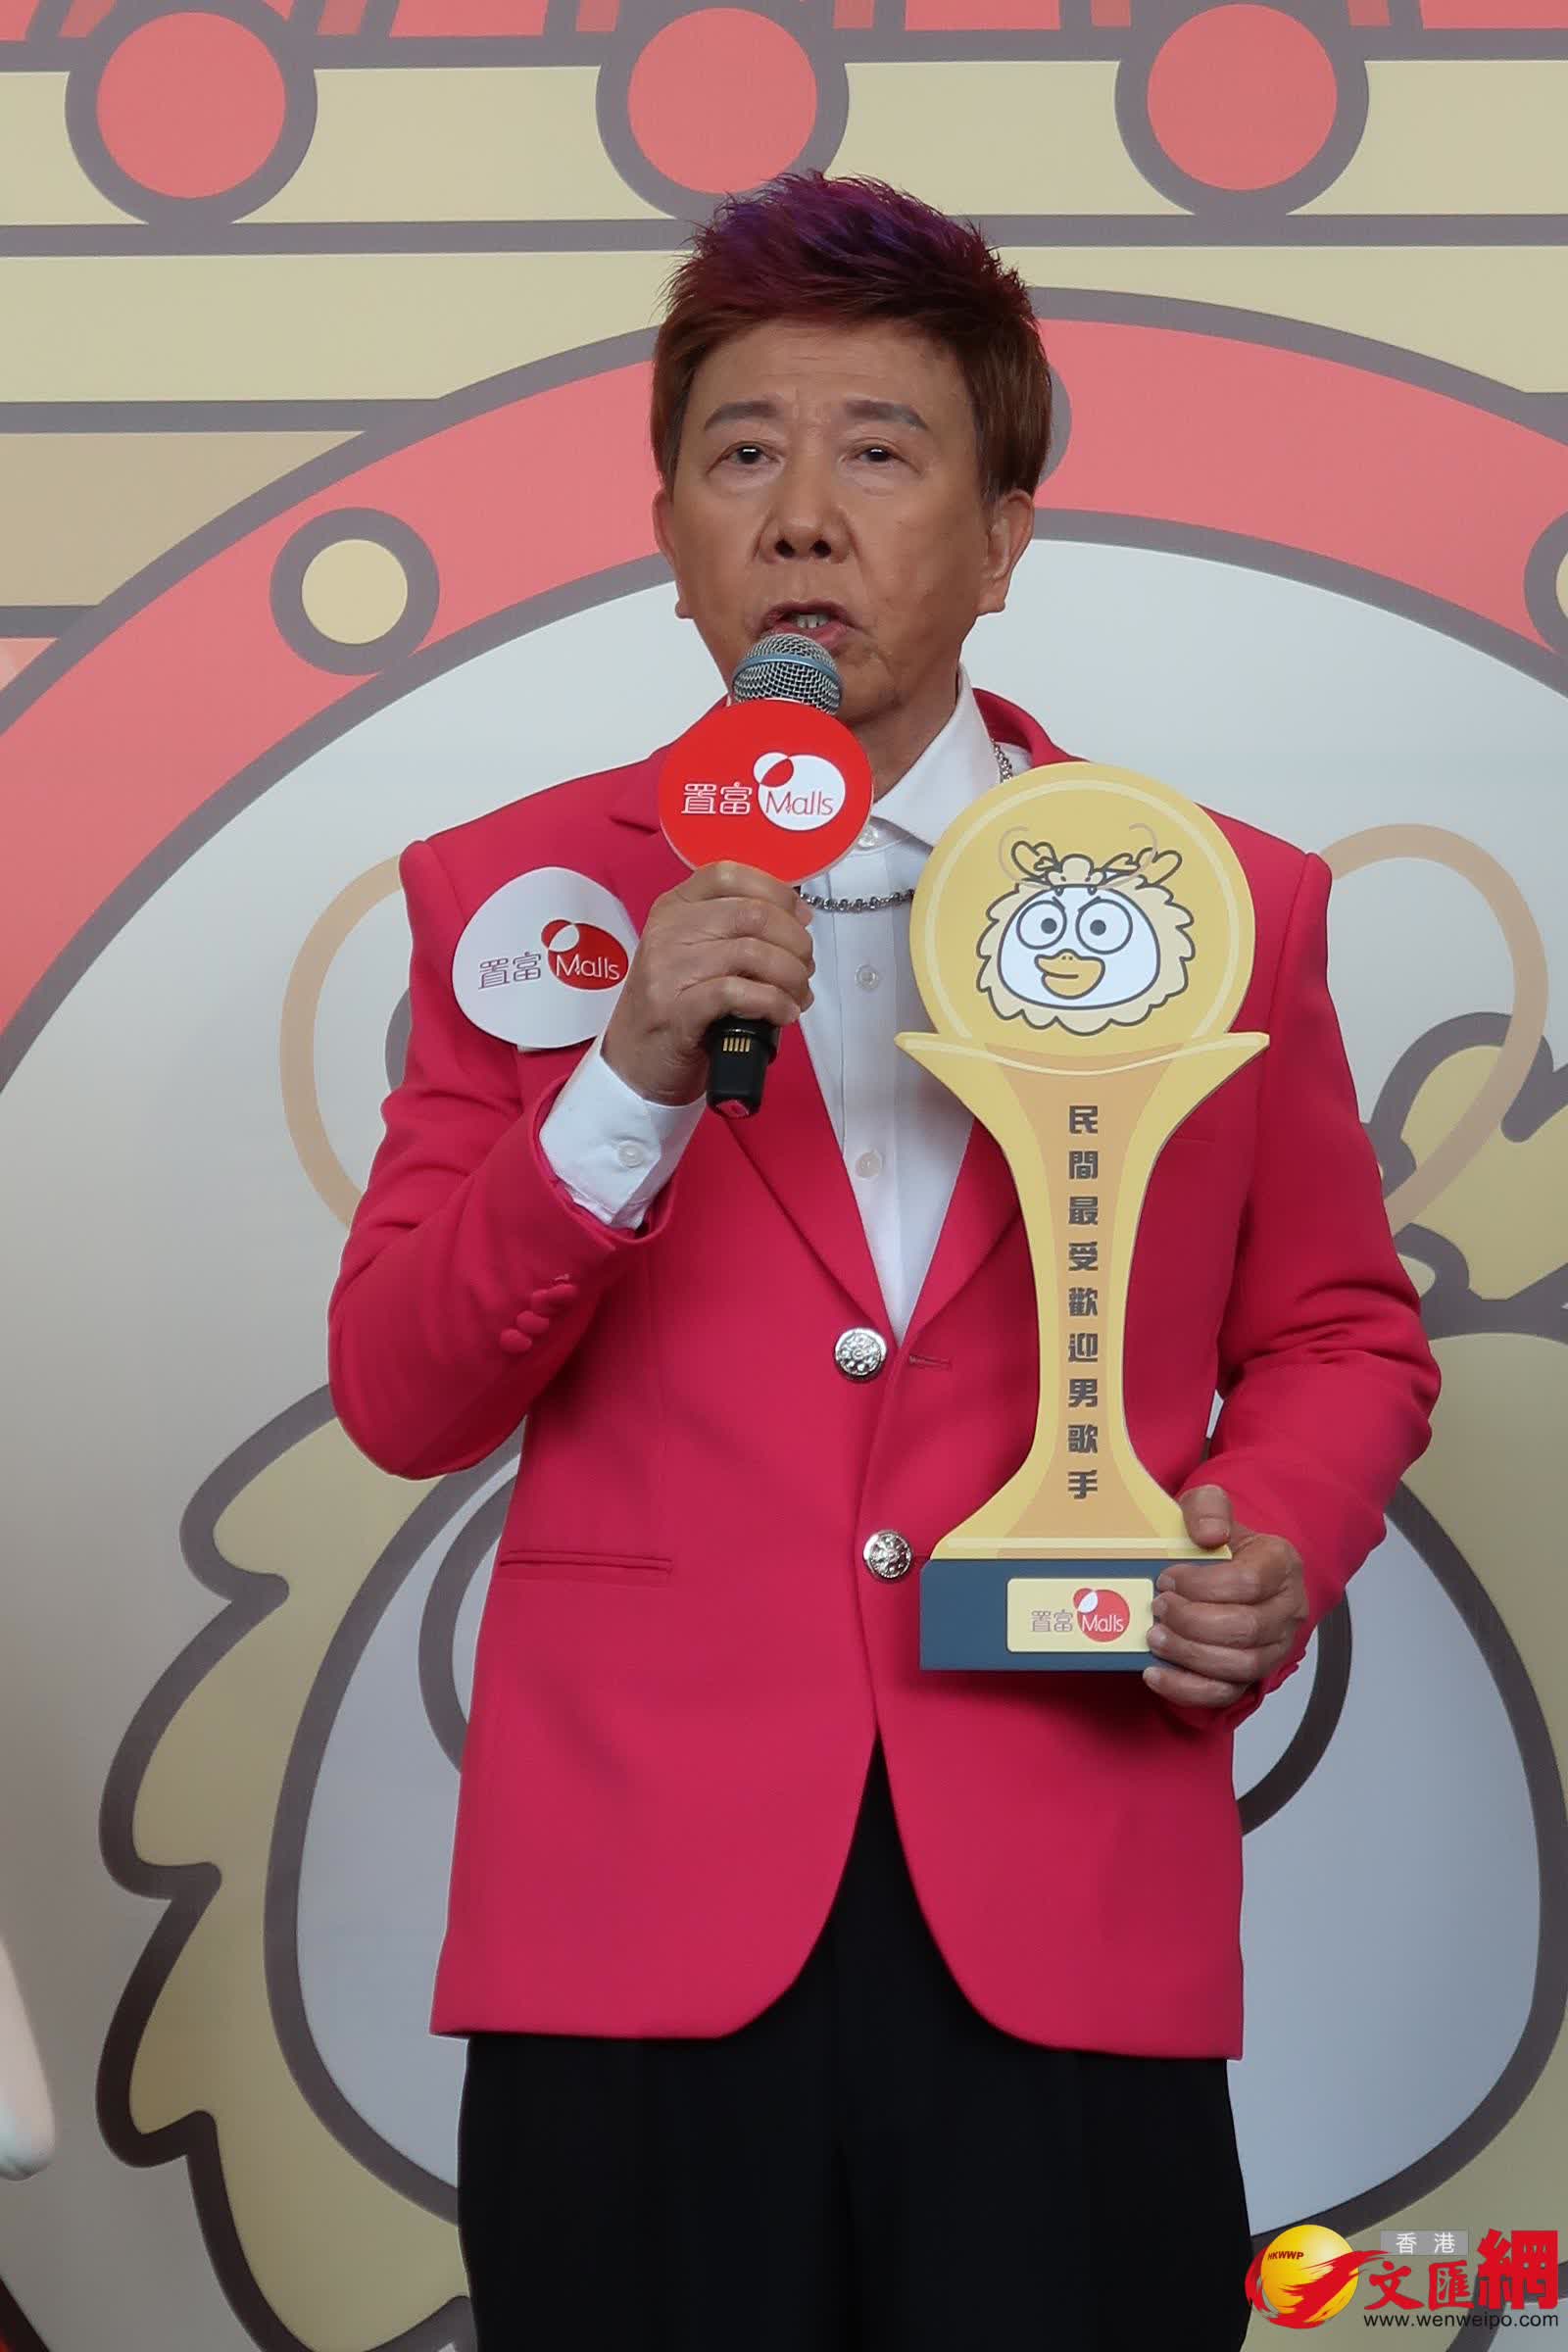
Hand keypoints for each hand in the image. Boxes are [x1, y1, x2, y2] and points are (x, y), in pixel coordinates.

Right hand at [599, 862, 814, 1106]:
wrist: (634, 1063)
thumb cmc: (674, 1007)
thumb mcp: (694, 954)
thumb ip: (733, 930)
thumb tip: (796, 920)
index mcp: (673, 909)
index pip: (728, 875)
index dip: (776, 893)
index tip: (801, 918)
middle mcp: (667, 932)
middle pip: (751, 914)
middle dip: (794, 942)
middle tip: (805, 967)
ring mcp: (668, 971)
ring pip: (751, 953)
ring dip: (790, 976)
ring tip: (798, 995)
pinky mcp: (676, 1011)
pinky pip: (737, 993)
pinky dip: (773, 1002)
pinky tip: (783, 1013)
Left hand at [1142, 1484, 1308, 1709]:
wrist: (1219, 1566)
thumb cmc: (1215, 1541)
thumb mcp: (1208, 1507)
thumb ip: (1208, 1507)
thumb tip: (1209, 1532)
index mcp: (1280, 1563)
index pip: (1249, 1581)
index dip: (1203, 1584)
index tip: (1167, 1578)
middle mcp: (1287, 1608)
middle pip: (1245, 1627)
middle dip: (1192, 1621)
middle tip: (1158, 1607)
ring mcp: (1273, 1646)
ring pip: (1239, 1665)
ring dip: (1189, 1654)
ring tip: (1155, 1637)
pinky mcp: (1252, 1675)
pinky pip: (1225, 1693)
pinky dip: (1187, 1688)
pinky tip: (1155, 1674)